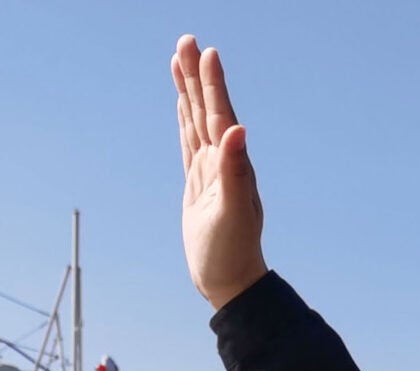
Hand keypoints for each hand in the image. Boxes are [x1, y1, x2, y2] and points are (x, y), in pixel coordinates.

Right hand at [174, 35, 268, 309]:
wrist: (229, 280)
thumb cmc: (233, 252)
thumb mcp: (233, 212)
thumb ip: (236, 170)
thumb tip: (239, 131)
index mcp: (231, 163)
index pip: (220, 115)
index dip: (213, 84)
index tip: (206, 51)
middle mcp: (223, 160)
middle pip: (206, 109)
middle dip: (196, 75)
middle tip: (185, 40)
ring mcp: (210, 170)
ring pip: (196, 120)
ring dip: (190, 90)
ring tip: (181, 59)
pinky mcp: (198, 182)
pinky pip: (190, 142)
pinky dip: (186, 119)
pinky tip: (184, 105)